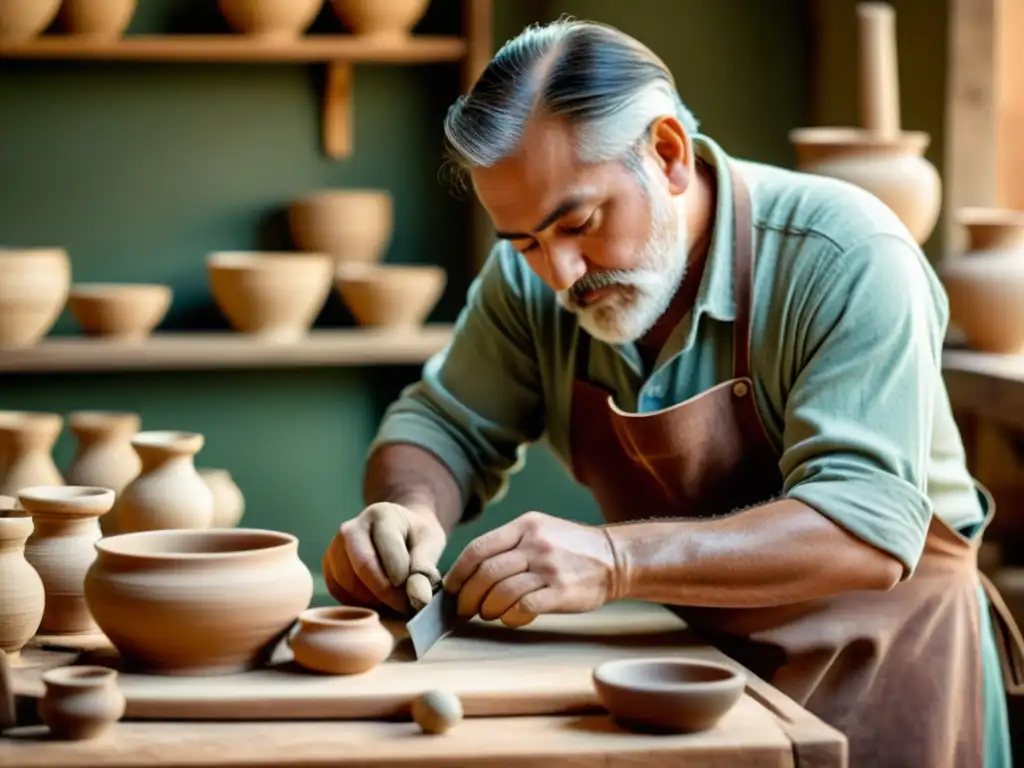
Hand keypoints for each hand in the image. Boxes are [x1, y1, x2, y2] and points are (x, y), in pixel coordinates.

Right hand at [323, 502, 446, 615]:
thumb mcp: (431, 544)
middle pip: (363, 567)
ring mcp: (335, 545)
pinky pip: (338, 591)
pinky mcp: (328, 564)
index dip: (403, 580)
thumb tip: (419, 599)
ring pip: (348, 582)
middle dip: (386, 593)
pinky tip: (375, 598)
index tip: (417, 593)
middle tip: (404, 604)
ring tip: (392, 598)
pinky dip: (357, 602)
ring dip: (372, 599)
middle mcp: (352, 527)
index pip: (388, 552)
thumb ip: (425, 569)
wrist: (399, 529)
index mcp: (381, 514)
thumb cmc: (416, 537)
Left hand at [443, 511, 619, 627]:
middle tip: (465, 608)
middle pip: (486, 572)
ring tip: (488, 613)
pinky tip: (509, 618)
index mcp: (525, 526)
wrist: (615, 558)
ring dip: (488, 608)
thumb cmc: (571, 548)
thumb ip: (510, 544)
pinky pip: (524, 607)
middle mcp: (535, 544)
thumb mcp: (540, 531)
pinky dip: (510, 616)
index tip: (452, 588)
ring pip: (502, 591)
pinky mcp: (562, 591)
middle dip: (469, 595)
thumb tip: (471, 570)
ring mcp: (549, 567)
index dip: (459, 571)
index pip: (478, 548)